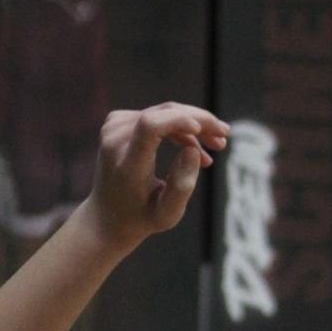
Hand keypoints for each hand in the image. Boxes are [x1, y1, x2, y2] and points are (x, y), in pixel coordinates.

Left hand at [85, 102, 228, 248]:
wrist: (107, 216)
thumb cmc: (141, 218)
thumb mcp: (166, 216)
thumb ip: (182, 187)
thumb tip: (193, 150)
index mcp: (127, 165)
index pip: (150, 127)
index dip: (177, 121)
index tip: (201, 130)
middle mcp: (116, 141)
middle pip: (162, 114)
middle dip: (198, 121)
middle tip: (224, 136)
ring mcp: (113, 126)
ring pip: (163, 112)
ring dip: (193, 125)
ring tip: (218, 144)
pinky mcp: (117, 121)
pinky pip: (156, 116)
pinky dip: (178, 127)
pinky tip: (195, 147)